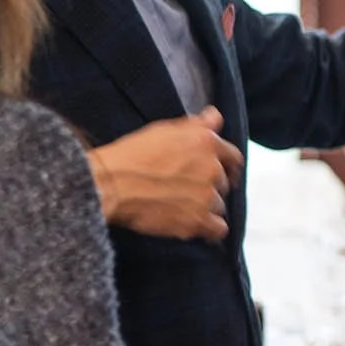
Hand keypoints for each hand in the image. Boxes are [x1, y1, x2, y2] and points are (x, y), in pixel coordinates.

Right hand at [87, 108, 242, 241]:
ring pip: (219, 205)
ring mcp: (207, 196)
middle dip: (211, 186)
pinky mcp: (198, 221)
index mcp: (206, 143)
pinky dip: (209, 229)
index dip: (227, 165)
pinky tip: (196, 226)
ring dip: (207, 207)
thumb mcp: (164, 130)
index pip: (233, 157)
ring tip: (184, 207)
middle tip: (190, 190)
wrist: (111, 184)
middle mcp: (212, 169)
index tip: (223, 172)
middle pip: (224, 183)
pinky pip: (218, 229)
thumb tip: (216, 116)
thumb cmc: (132, 155)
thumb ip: (196, 125)